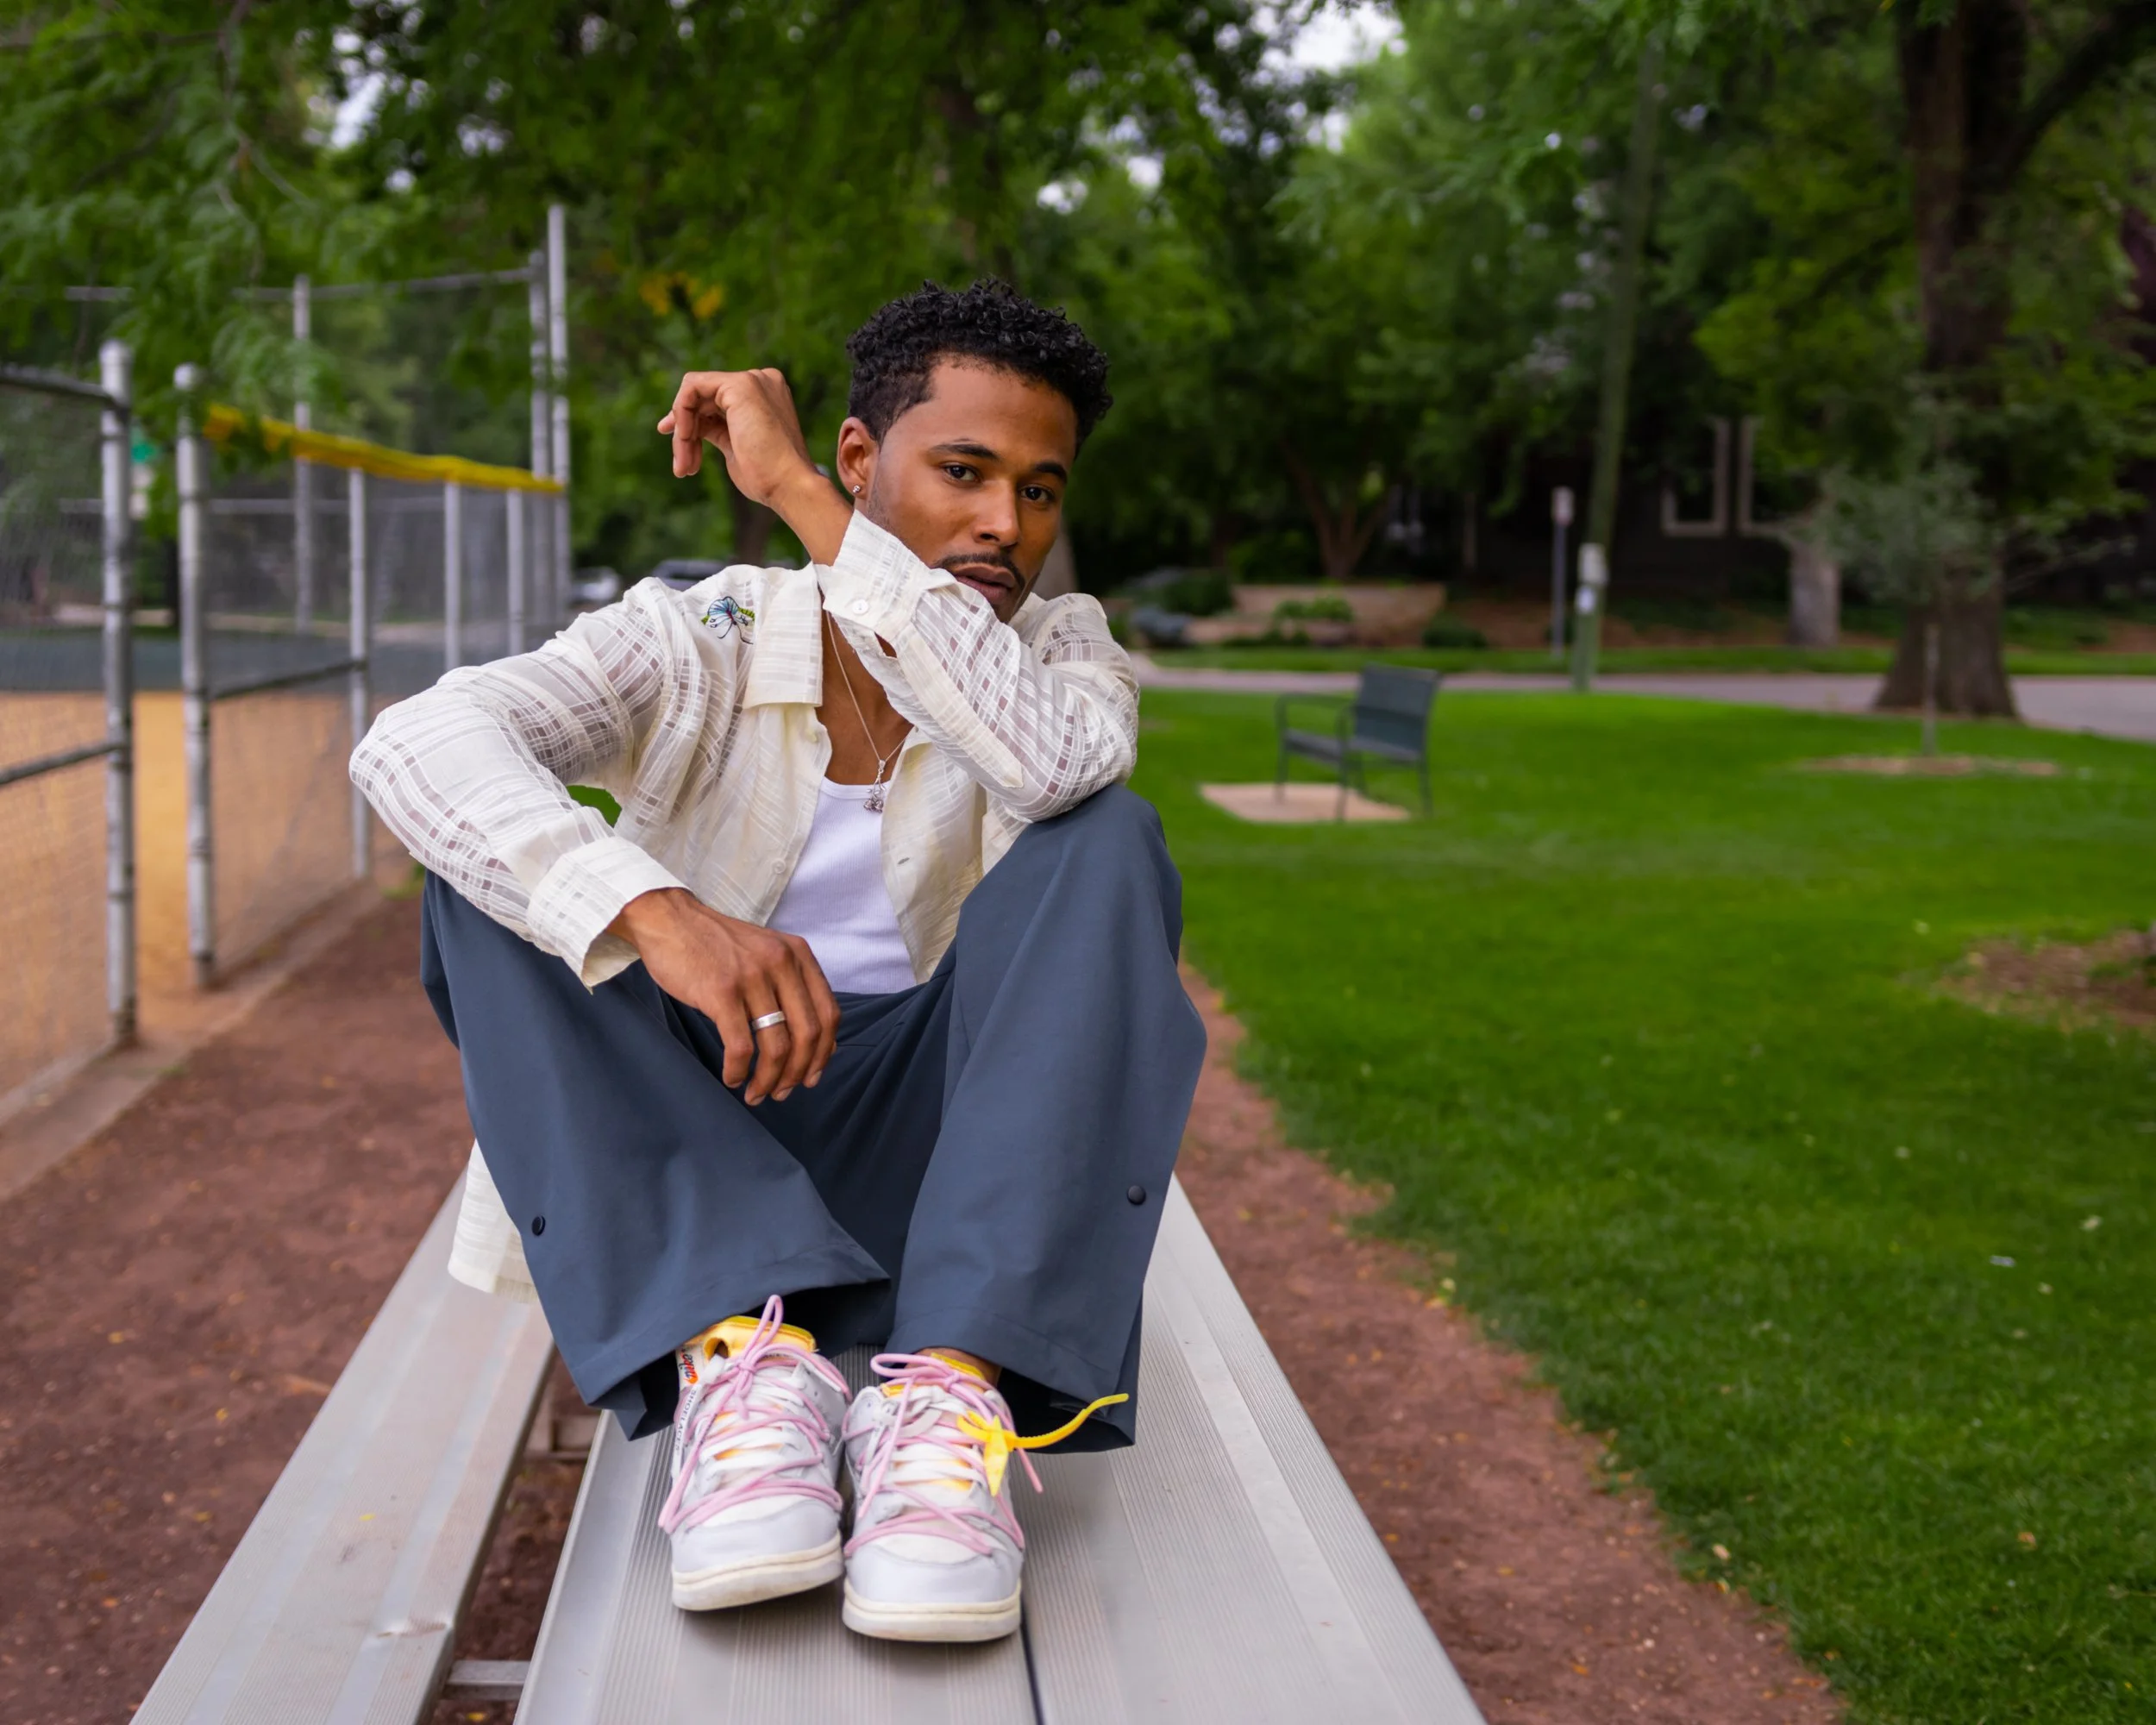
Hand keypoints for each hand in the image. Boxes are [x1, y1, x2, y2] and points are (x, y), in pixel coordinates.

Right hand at [609, 888, 838, 1104]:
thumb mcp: (767, 954)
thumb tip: (820, 1043)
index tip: (811, 1077)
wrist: (670, 920)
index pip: (829, 1014)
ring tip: (756, 1093)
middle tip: (783, 1093)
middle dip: (797, 1073)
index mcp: (799, 955)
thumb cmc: (717, 945)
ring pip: (776, 1045)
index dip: (823, 1053)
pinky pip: (741, 1046)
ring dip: (769, 1079)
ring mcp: (752, 977)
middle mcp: (782, 963)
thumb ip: (794, 988)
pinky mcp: (721, 992)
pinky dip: (739, 1070)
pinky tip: (732, 1078)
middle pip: (807, 1035)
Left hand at [656, 369, 852, 562]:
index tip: (680, 450)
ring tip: (685, 465)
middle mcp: (761, 381)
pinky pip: (691, 389)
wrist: (789, 486)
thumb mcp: (736, 448)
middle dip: (684, 430)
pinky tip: (687, 441)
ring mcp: (752, 380)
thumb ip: (717, 429)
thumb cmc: (768, 478)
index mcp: (765, 395)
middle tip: (681, 466)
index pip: (716, 400)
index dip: (691, 421)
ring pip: (694, 393)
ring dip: (683, 430)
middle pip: (703, 396)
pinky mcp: (740, 384)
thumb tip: (686, 426)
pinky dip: (681, 415)